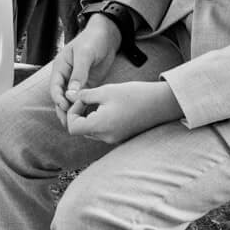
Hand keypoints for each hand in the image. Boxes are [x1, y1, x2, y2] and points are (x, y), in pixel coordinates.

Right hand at [49, 13, 119, 125]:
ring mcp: (77, 82)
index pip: (55, 86)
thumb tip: (71, 93)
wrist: (107, 37)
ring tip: (76, 126)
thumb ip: (79, 73)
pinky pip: (82, 99)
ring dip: (72, 112)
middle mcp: (66, 76)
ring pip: (70, 100)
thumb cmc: (92, 40)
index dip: (58, 98)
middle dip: (62, 110)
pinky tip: (88, 118)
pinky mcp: (88, 85)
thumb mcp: (85, 54)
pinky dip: (83, 108)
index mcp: (61, 67)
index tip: (65, 107)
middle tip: (69, 124)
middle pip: (61, 97)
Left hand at [64, 79, 182, 143]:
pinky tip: (109, 106)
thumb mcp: (105, 90)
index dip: (72, 111)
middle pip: (81, 129)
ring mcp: (114, 139)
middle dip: (80, 113)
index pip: (72, 127)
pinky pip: (103, 130)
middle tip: (88, 97)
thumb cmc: (133, 94)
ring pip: (92, 130)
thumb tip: (68, 96)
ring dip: (90, 116)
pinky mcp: (121, 136)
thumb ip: (84, 95)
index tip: (81, 99)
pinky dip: (100, 119)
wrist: (161, 103)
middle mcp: (106, 137)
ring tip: (100, 100)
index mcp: (100, 126)